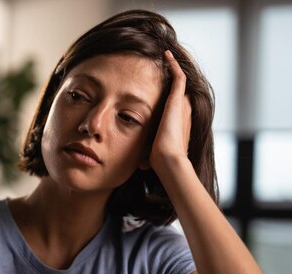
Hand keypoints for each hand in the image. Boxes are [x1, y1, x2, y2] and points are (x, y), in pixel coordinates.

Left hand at [149, 50, 191, 172]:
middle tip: (163, 62)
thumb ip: (150, 152)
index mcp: (179, 120)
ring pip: (180, 79)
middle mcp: (184, 110)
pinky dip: (173, 65)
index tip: (160, 84)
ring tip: (165, 55)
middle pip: (179, 88)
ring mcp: (183, 104)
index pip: (176, 101)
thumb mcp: (155, 152)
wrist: (169, 160)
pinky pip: (178, 77)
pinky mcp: (178, 100)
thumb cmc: (160, 160)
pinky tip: (166, 54)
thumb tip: (141, 165)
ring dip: (173, 67)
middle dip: (172, 75)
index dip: (170, 92)